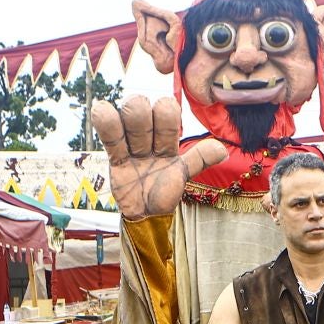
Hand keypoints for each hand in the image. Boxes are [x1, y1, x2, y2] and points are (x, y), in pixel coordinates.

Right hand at [94, 95, 227, 221]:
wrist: (146, 214)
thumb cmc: (165, 192)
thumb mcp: (183, 175)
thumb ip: (199, 160)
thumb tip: (223, 151)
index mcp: (168, 140)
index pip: (167, 112)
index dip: (166, 112)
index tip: (166, 125)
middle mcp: (149, 138)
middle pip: (143, 111)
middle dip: (143, 116)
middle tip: (146, 139)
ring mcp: (131, 146)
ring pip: (126, 121)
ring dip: (127, 119)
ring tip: (126, 125)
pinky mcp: (115, 157)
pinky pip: (110, 138)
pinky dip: (105, 122)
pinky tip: (100, 108)